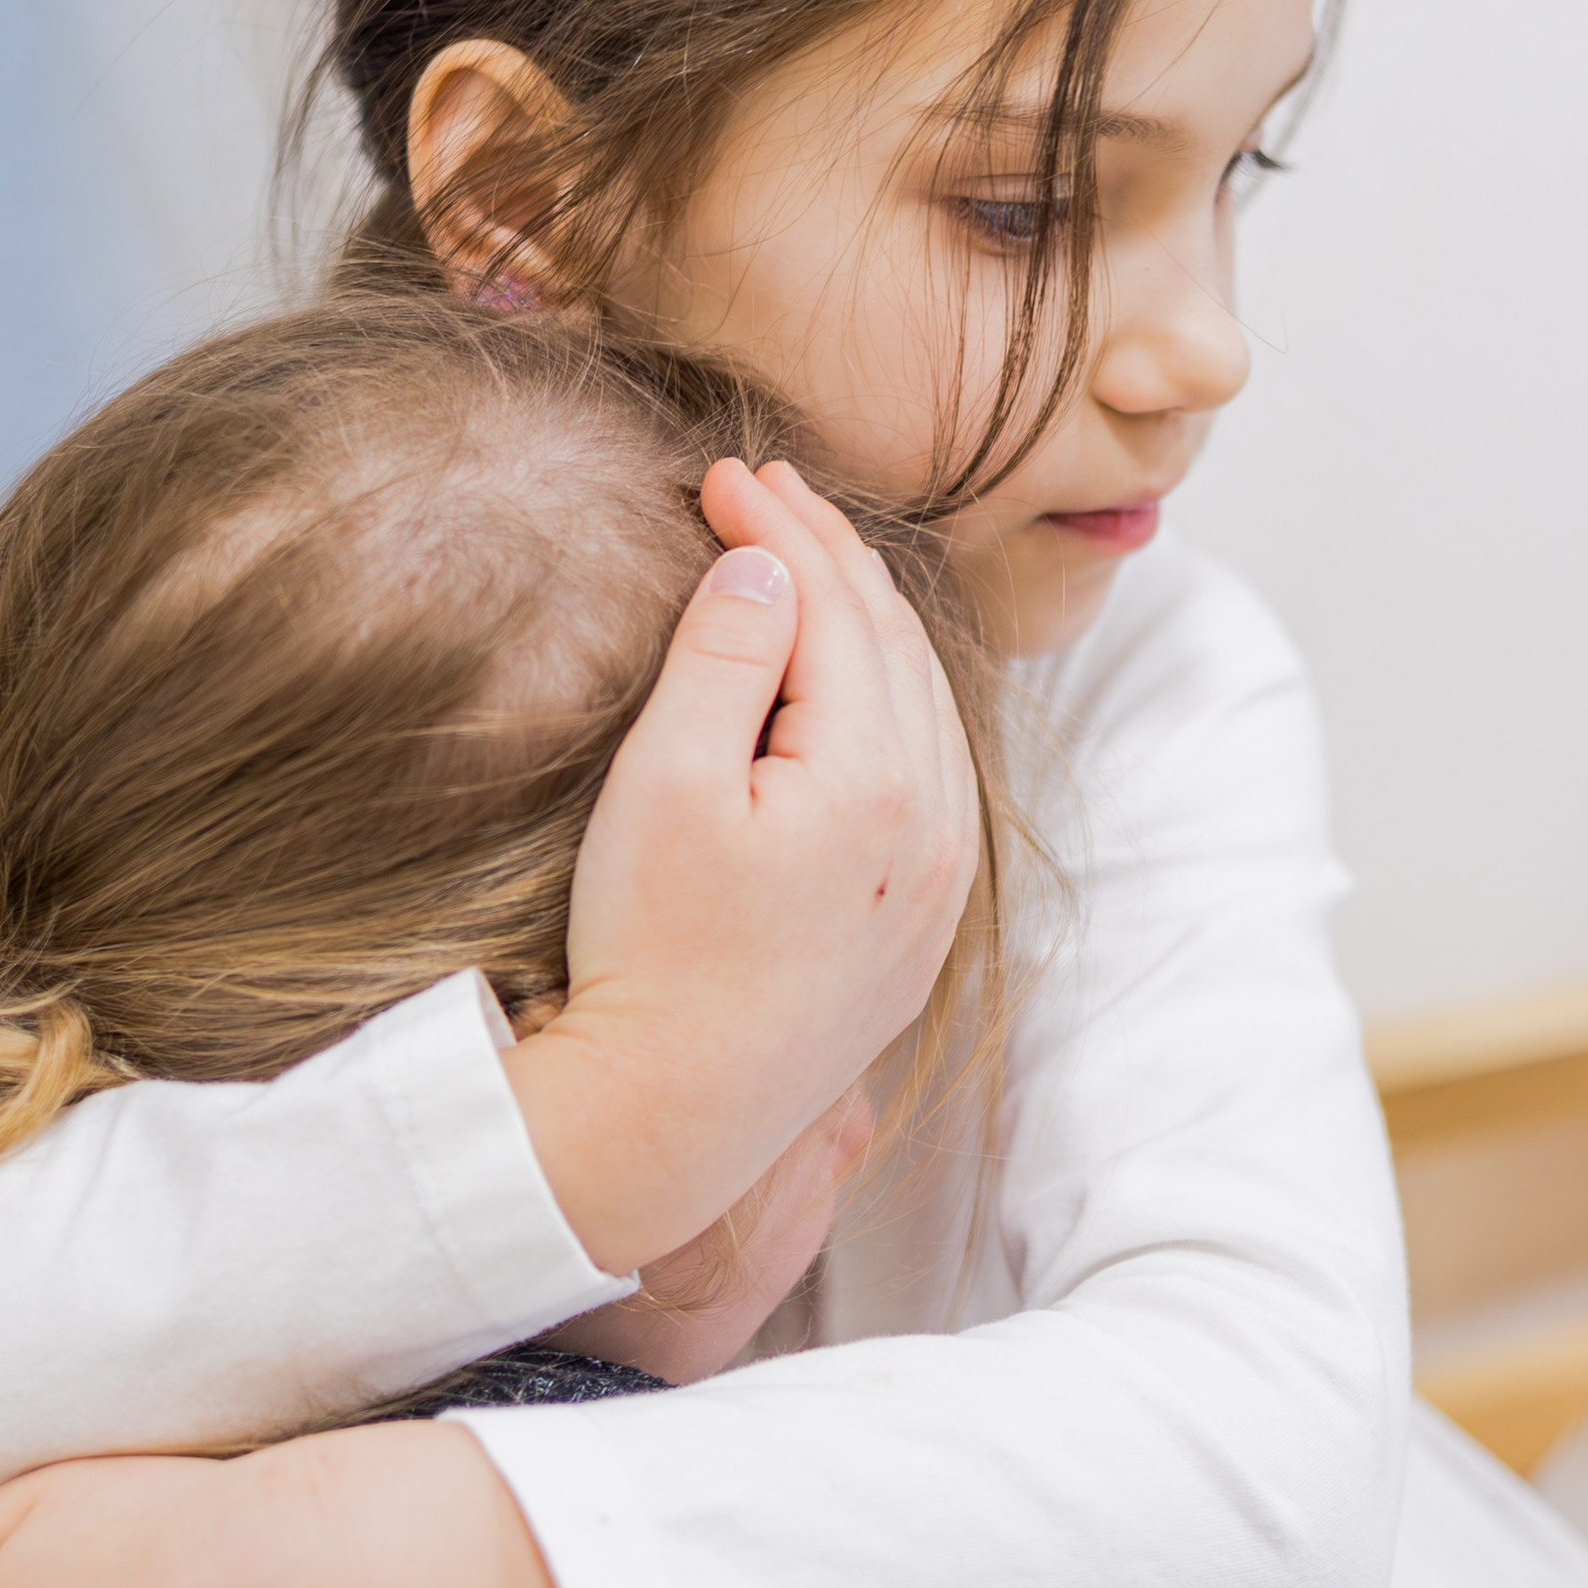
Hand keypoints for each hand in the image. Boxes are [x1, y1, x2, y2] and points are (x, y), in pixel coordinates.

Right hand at [507, 456, 978, 1270]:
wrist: (671, 1114)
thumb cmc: (649, 951)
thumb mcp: (663, 784)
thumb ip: (724, 658)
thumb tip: (768, 563)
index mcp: (875, 777)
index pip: (832, 606)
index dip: (777, 526)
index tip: (720, 473)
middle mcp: (933, 823)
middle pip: (892, 642)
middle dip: (829, 554)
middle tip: (763, 487)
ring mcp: (938, 877)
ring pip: (924, 700)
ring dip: (867, 618)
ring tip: (806, 557)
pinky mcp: (922, 921)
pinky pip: (931, 766)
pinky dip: (892, 694)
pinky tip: (855, 674)